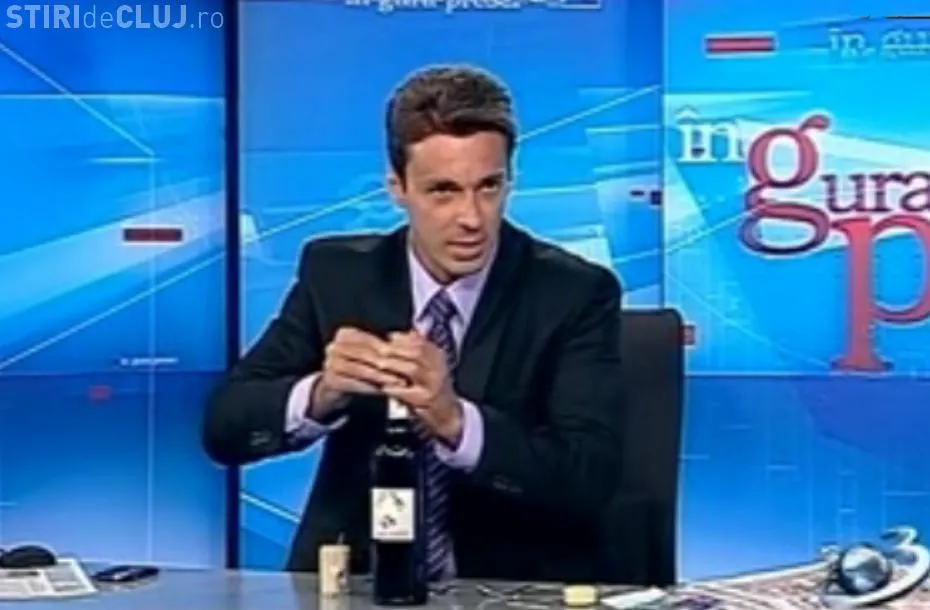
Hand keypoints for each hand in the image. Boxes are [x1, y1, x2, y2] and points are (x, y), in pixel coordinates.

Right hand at [311, 327, 406, 418]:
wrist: (334, 389)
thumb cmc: (359, 368)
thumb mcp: (371, 355)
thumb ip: (386, 347)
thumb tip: (414, 337)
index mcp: (345, 334)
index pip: (371, 340)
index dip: (390, 349)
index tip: (409, 357)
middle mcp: (334, 346)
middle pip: (367, 355)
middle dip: (388, 364)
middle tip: (407, 372)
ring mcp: (330, 363)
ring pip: (362, 370)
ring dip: (383, 377)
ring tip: (399, 383)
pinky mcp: (330, 380)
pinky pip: (355, 383)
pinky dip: (371, 387)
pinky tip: (385, 391)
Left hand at [379, 331, 463, 445]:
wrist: (447, 413)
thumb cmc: (432, 387)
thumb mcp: (430, 366)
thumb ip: (418, 349)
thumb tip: (401, 333)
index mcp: (438, 357)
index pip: (421, 342)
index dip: (404, 338)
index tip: (390, 337)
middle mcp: (439, 368)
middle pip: (417, 353)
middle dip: (397, 350)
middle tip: (381, 349)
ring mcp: (434, 384)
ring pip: (413, 369)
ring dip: (394, 366)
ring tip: (379, 365)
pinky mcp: (427, 400)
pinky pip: (408, 392)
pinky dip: (395, 388)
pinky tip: (384, 387)